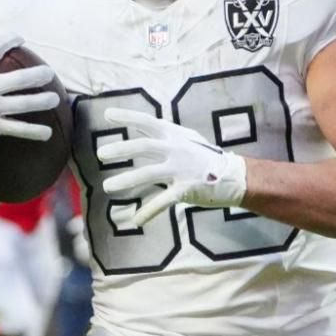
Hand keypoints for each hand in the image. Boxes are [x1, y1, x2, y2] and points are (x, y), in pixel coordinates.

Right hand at [0, 39, 59, 155]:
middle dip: (39, 74)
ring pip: (23, 104)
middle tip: (50, 73)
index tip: (20, 40)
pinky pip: (16, 129)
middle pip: (20, 78)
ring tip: (55, 99)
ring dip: (42, 101)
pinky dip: (33, 132)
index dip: (11, 39)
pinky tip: (48, 134)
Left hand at [96, 109, 246, 227]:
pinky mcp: (185, 189)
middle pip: (143, 146)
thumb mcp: (187, 140)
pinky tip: (135, 221)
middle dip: (121, 149)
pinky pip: (162, 201)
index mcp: (175, 135)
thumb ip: (165, 136)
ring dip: (126, 180)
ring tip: (108, 186)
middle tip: (101, 154)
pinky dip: (148, 212)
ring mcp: (181, 170)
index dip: (128, 117)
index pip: (148, 122)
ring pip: (148, 174)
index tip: (107, 115)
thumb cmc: (207, 158)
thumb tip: (142, 128)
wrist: (235, 176)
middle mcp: (176, 150)